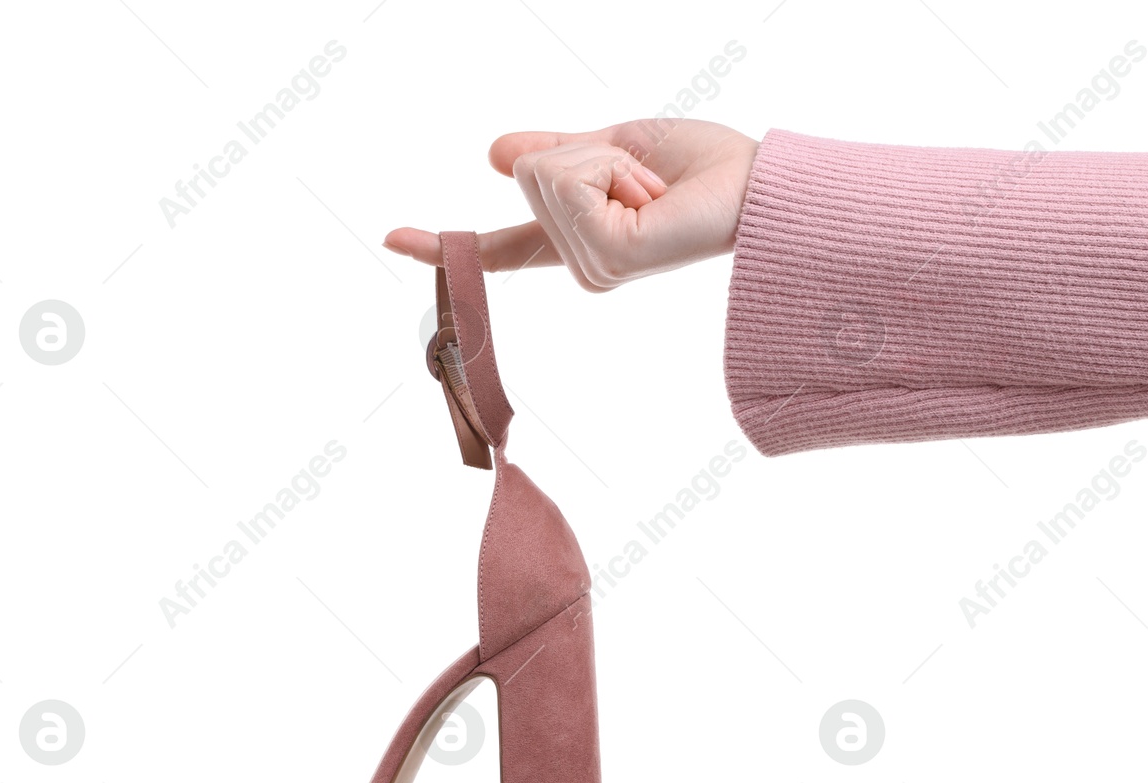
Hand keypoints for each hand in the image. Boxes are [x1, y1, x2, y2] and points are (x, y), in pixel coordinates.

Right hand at [385, 118, 759, 291]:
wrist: (757, 186)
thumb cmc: (702, 168)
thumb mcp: (612, 148)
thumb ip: (554, 153)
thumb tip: (494, 154)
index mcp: (577, 243)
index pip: (500, 247)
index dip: (443, 244)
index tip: (390, 237)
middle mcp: (579, 266)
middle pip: (528, 173)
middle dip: (588, 152)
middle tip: (645, 177)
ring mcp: (589, 269)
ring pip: (545, 173)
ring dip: (604, 159)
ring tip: (651, 187)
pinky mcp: (604, 260)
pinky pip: (567, 180)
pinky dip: (609, 167)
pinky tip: (648, 195)